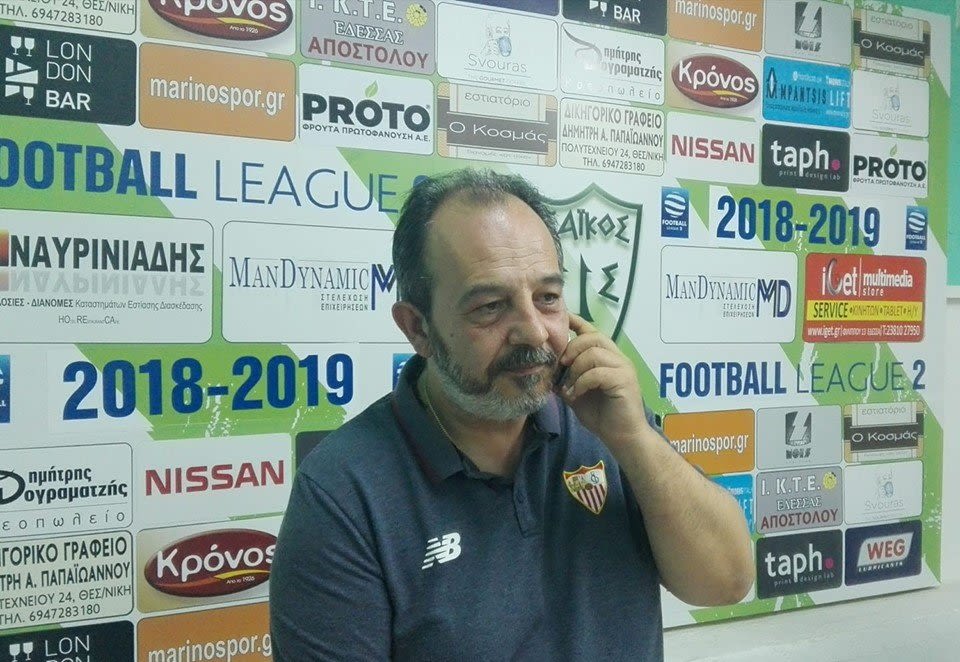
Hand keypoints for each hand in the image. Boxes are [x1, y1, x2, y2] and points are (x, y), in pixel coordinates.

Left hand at [557, 313, 651, 452]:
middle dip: (572, 348)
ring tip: (569, 386)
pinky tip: (576, 395)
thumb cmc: (602, 416)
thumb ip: (566, 379)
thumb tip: (547, 370)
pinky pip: (598, 372)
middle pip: (593, 337)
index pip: (593, 331)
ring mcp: (623, 368)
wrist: (622, 437)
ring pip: (594, 352)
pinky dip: (582, 382)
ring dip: (576, 369)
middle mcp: (618, 358)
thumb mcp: (577, 394)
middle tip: (562, 366)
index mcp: (607, 357)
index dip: (577, 322)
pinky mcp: (625, 380)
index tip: (562, 318)